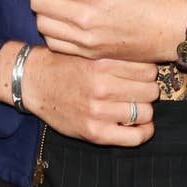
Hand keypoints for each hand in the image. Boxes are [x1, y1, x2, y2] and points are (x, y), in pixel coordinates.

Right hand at [22, 46, 158, 145]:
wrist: (36, 82)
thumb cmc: (65, 63)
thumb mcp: (89, 50)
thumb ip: (115, 53)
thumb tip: (147, 55)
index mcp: (102, 62)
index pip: (148, 68)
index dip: (149, 71)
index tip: (144, 73)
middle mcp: (101, 86)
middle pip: (150, 90)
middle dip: (148, 89)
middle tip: (140, 89)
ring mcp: (97, 111)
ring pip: (145, 112)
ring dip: (144, 109)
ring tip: (135, 105)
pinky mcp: (94, 133)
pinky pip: (134, 137)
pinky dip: (144, 132)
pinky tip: (140, 125)